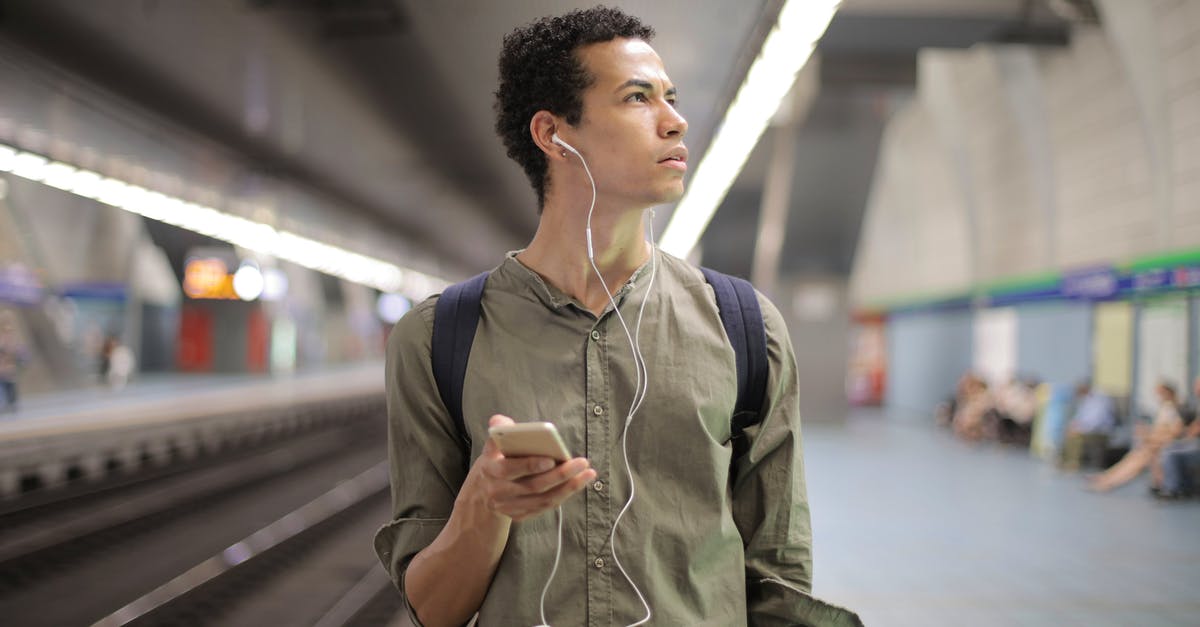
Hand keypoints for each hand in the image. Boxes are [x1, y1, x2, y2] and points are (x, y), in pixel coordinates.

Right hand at [467, 414, 595, 521]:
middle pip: (533, 486)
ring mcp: (510, 507)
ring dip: (568, 487)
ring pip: (543, 500)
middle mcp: (499, 492)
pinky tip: (578, 483)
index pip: (509, 470)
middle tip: (581, 462)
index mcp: (490, 471)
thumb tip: (502, 422)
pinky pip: (545, 507)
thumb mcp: (491, 446)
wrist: (482, 492)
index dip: (530, 465)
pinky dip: (563, 495)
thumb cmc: (494, 461)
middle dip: (560, 475)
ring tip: (587, 473)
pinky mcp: (520, 515)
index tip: (551, 459)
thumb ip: (498, 431)